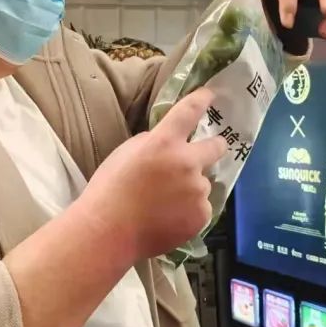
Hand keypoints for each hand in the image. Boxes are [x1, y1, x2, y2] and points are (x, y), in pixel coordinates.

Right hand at [76, 88, 225, 261]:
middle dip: (215, 146)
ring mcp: (197, 191)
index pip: (189, 112)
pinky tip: (170, 218)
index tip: (210, 95)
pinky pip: (201, 208)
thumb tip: (169, 144)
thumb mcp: (125, 153)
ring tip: (167, 204)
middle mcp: (187, 163)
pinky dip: (190, 211)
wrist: (109, 232)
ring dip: (191, 188)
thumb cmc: (109, 190)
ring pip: (203, 184)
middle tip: (211, 150)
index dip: (202, 99)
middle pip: (216, 147)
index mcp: (164, 143)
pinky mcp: (201, 216)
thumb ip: (151, 142)